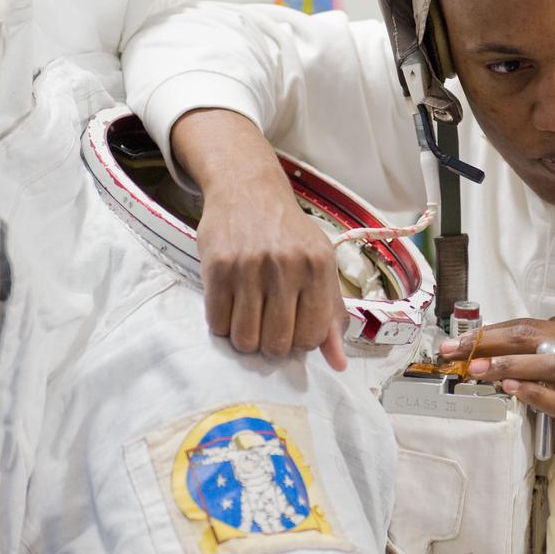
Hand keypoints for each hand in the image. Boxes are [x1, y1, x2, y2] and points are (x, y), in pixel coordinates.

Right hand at [197, 191, 348, 370]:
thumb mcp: (320, 264)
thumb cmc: (289, 234)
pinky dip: (223, 324)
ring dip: (245, 338)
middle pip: (276, 344)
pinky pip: (217, 324)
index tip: (294, 327)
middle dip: (272, 344)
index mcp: (318, 266)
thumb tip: (338, 364)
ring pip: (245, 339)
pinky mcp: (217, 267)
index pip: (311, 337)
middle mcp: (286, 265)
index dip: (301, 341)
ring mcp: (249, 266)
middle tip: (268, 324)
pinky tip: (231, 304)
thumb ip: (331, 315)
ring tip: (249, 316)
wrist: (248, 190)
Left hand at [439, 315, 554, 504]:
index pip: (532, 326)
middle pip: (531, 336)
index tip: (466, 338)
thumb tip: (526, 348)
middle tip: (454, 349)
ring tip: (474, 368)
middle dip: (488, 339)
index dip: (495, 330)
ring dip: (505, 363)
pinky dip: (530, 392)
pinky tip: (508, 391)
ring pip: (543, 361)